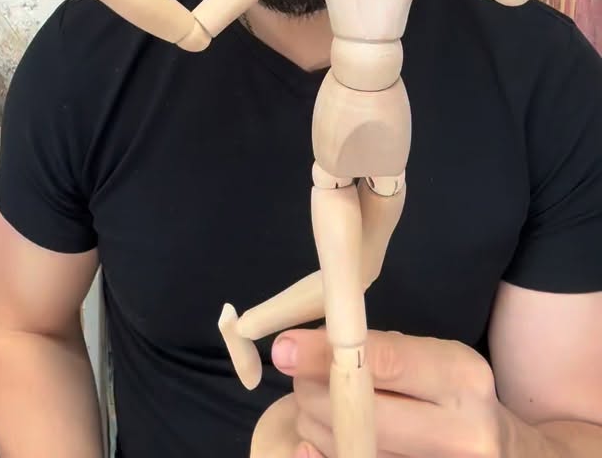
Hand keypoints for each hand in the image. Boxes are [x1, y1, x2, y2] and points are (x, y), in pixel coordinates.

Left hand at [271, 327, 502, 457]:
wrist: (507, 454)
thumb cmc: (458, 396)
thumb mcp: (436, 360)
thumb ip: (383, 352)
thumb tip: (311, 345)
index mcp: (462, 377)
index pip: (384, 362)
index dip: (326, 354)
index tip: (285, 348)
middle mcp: (460, 430)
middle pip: (363, 415)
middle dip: (315, 393)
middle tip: (299, 379)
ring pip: (353, 450)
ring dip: (318, 426)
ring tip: (318, 407)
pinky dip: (327, 456)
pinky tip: (316, 444)